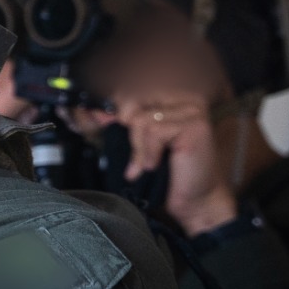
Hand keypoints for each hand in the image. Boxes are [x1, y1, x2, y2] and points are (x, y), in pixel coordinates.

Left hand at [114, 90, 239, 232]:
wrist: (192, 198)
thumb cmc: (167, 170)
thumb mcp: (139, 140)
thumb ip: (121, 122)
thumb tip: (94, 110)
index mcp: (171, 96)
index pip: (131, 91)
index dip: (114, 109)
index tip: (104, 124)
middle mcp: (185, 98)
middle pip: (133, 100)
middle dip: (126, 129)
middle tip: (134, 152)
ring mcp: (192, 109)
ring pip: (141, 119)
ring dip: (138, 148)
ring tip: (146, 164)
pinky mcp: (195, 125)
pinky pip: (154, 132)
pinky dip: (148, 153)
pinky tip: (154, 165)